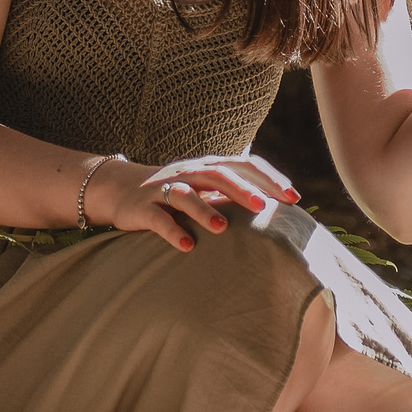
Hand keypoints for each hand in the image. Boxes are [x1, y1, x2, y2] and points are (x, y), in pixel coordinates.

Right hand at [101, 153, 299, 251]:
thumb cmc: (175, 192)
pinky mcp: (142, 208)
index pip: (243, 165)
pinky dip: (172, 231)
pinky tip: (188, 246)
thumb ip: (234, 195)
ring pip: (185, 194)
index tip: (292, 197)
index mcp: (208, 167)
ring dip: (204, 209)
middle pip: (217, 175)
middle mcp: (188, 173)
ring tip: (222, 228)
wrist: (120, 188)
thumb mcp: (205, 188)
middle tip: (262, 206)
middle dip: (240, 190)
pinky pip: (158, 219)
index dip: (268, 179)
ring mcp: (163, 189)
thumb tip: (278, 211)